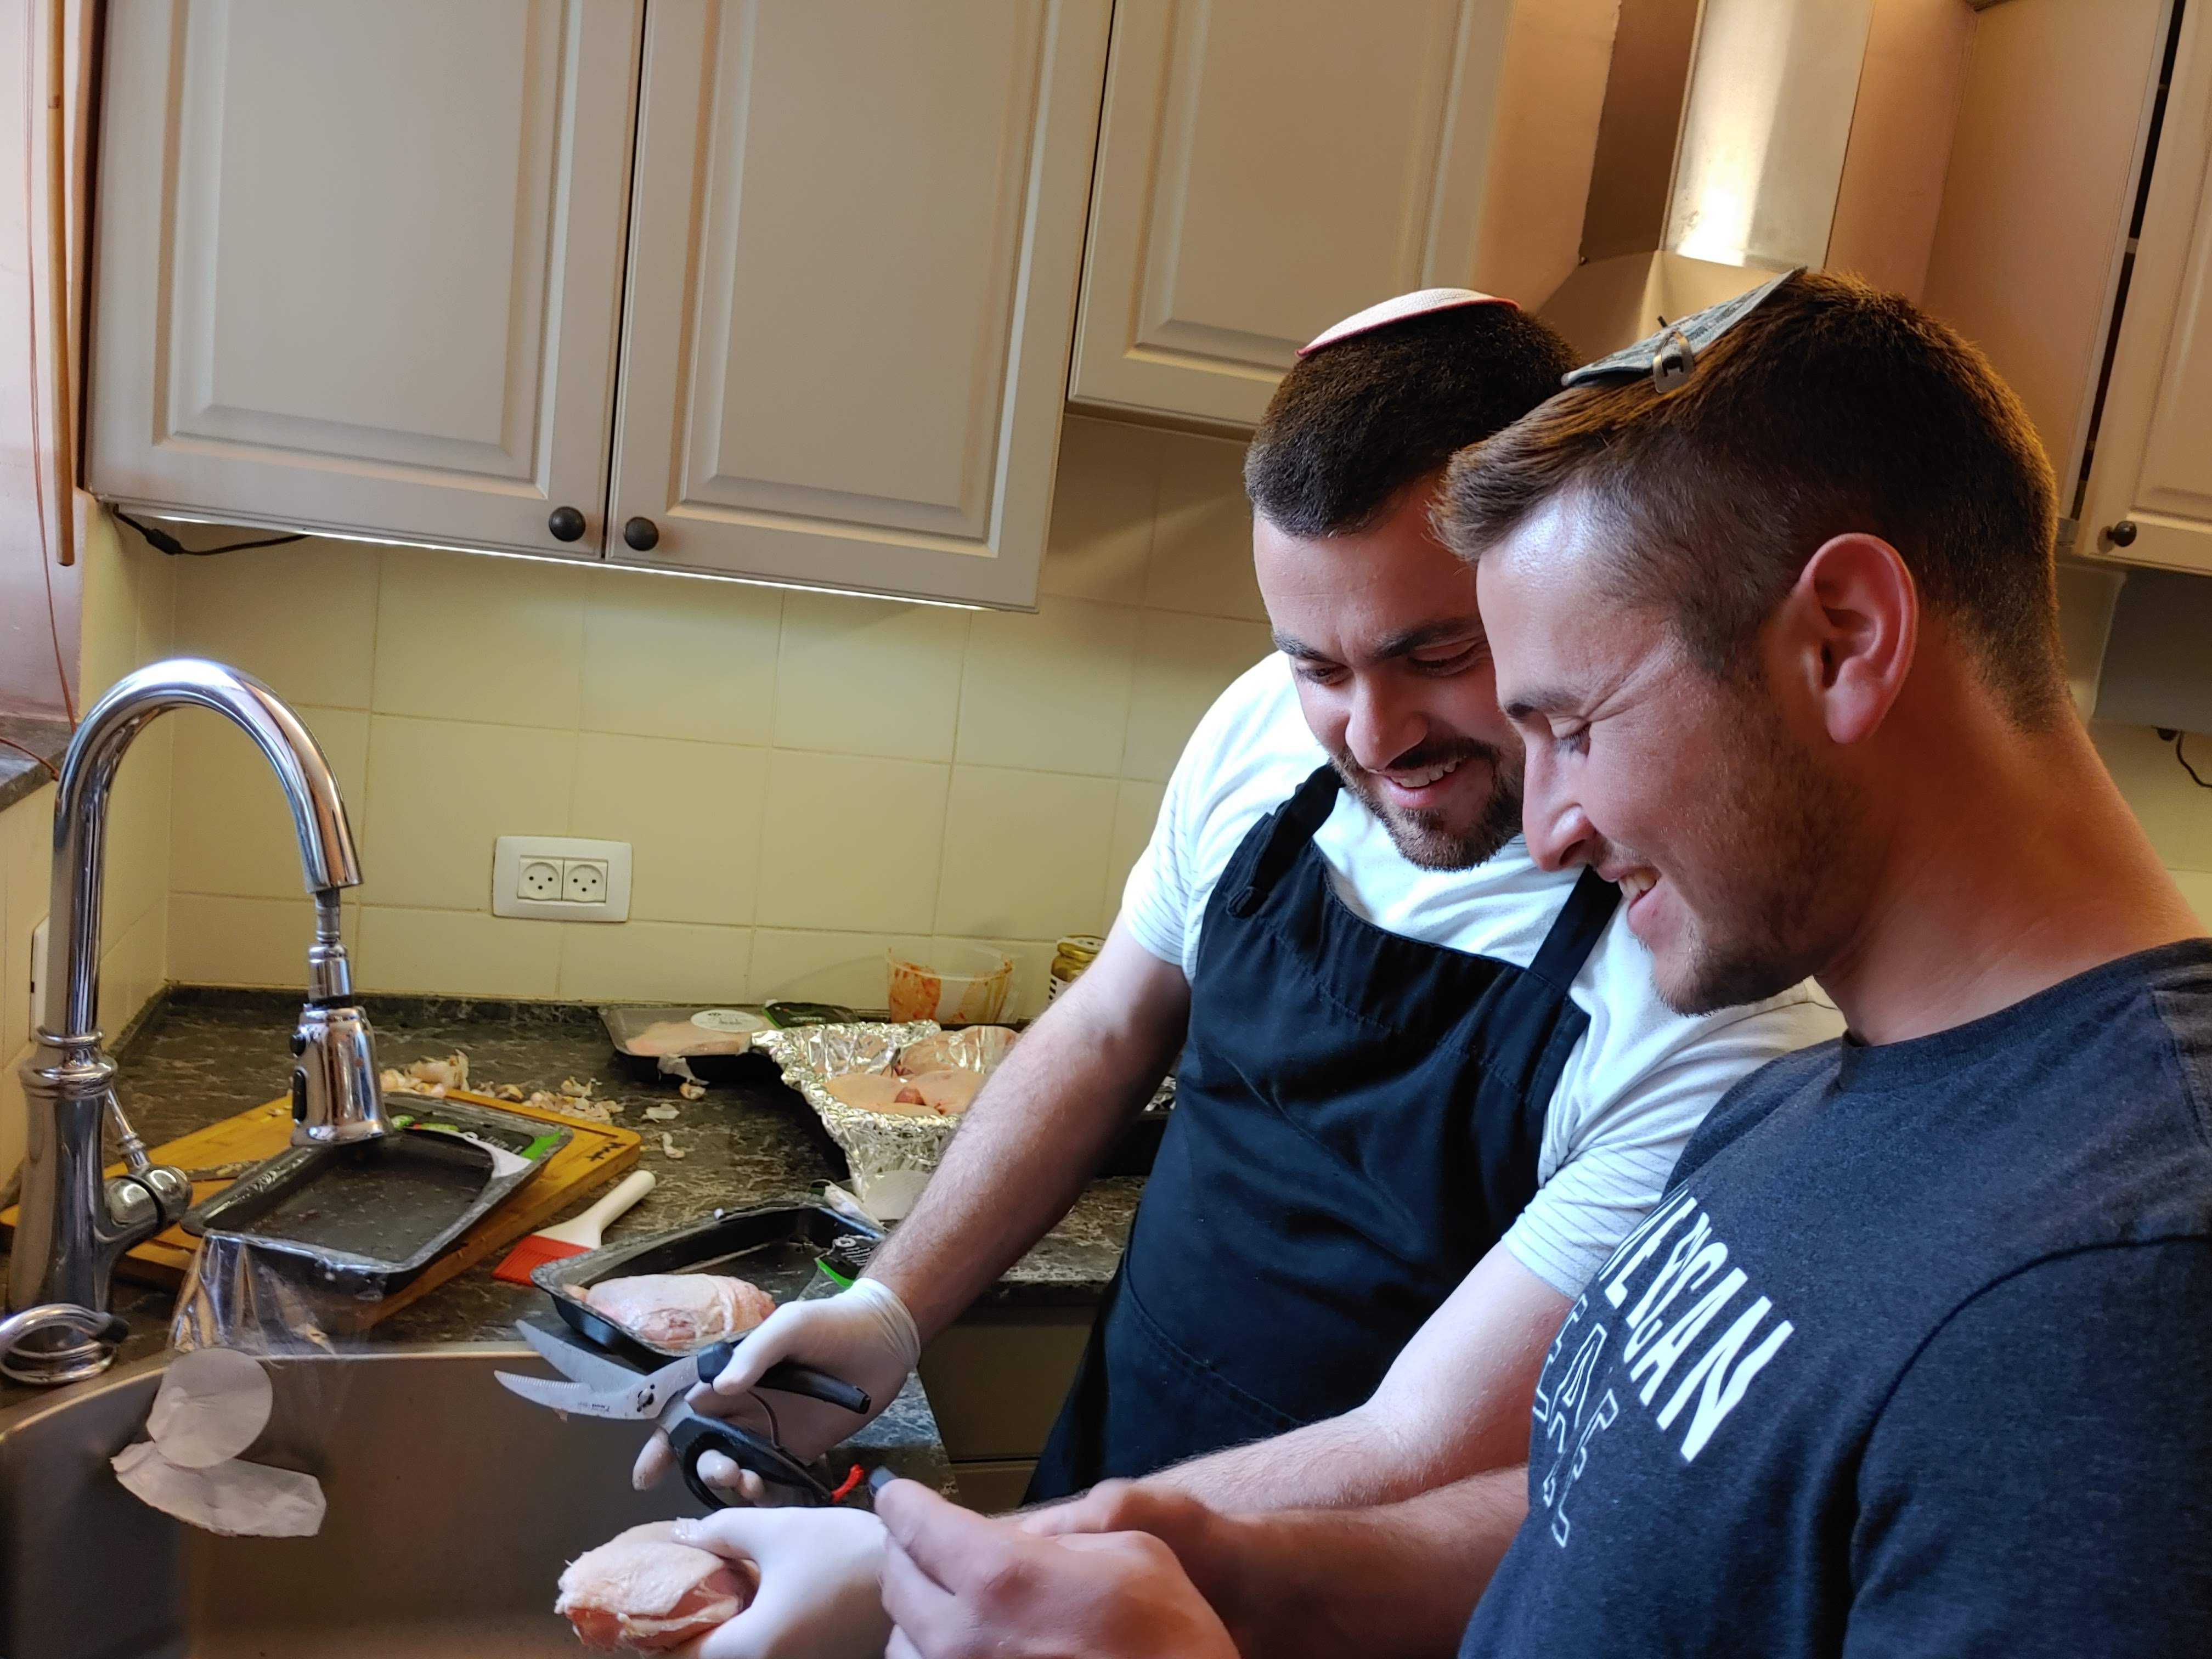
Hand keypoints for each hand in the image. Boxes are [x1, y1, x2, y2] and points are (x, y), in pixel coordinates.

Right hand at [635, 1279, 919, 1503]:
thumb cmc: (832, 1323)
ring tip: (747, 1481)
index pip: (685, 1414)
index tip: (645, 1475)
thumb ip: (755, 1353)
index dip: (663, 1445)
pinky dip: (764, 1494)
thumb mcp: (790, 1325)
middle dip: (702, 1467)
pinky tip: (766, 1494)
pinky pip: (774, 1480)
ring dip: (732, 1482)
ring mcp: (774, 1433)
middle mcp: (746, 1409)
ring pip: (737, 1468)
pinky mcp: (803, 1450)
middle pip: (706, 1448)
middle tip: (723, 1471)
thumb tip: (718, 1387)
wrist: (887, 1338)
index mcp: (733, 1379)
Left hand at [665, 1506, 889, 1658]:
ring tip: (718, 1592)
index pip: (685, 1655)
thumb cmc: (841, 1549)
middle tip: (680, 1595)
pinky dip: (757, 1630)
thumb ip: (721, 1532)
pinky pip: (773, 1650)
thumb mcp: (775, 1529)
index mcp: (753, 1646)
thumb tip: (684, 1535)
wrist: (913, 1568)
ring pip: (745, 1653)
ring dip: (728, 1629)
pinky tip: (758, 1598)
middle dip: (693, 1629)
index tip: (645, 1611)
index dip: (660, 1633)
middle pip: (714, 1657)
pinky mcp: (823, 1658)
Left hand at [876, 1477, 1237, 1658]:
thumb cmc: (1171, 1638)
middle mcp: (961, 1637)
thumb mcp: (1130, 1550)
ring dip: (917, 1613)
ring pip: (902, 1642)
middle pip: (899, 1581)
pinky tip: (964, 1646)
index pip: (914, 1524)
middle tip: (923, 1541)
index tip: (898, 1495)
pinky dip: (934, 1654)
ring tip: (945, 1600)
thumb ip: (1060, 1538)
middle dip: (907, 1552)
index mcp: (999, 1577)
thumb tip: (1017, 1544)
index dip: (902, 1502)